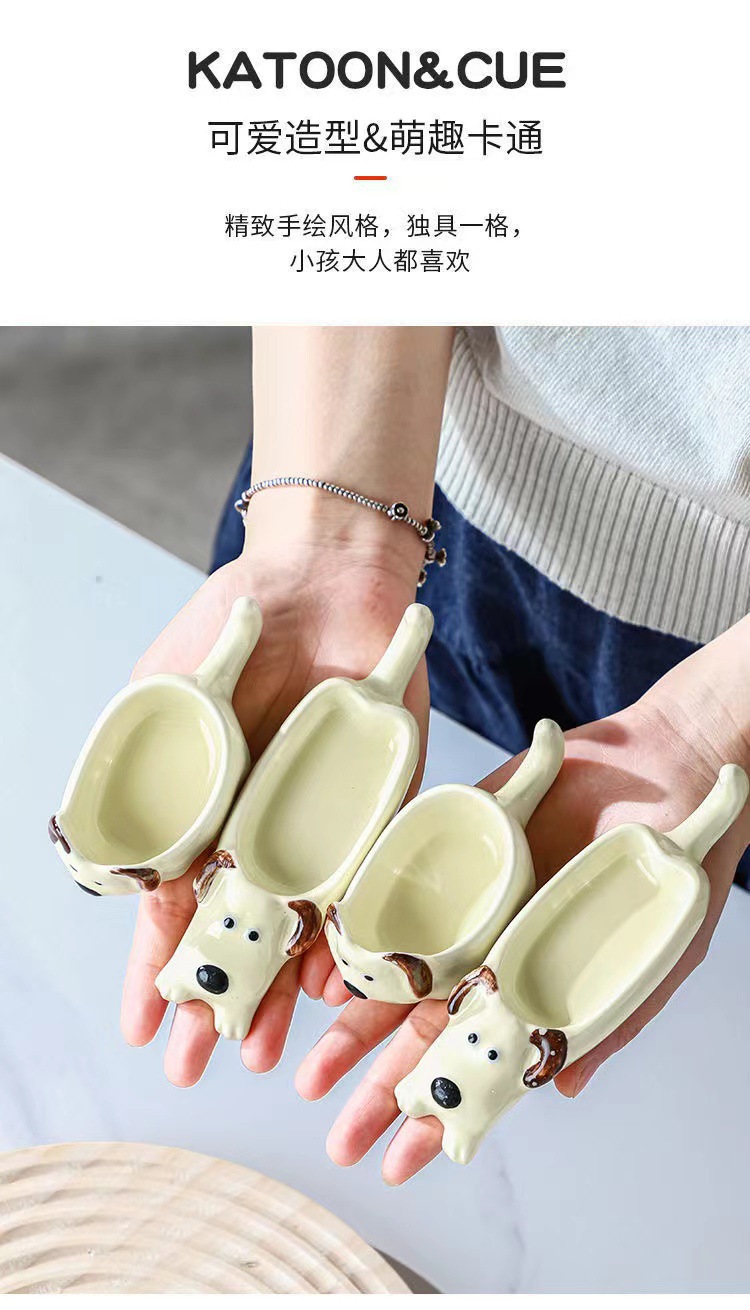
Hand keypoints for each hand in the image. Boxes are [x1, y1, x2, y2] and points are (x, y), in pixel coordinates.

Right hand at [120, 492, 428, 1084]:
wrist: (324, 575)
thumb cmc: (231, 626)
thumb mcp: (165, 695)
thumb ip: (143, 774)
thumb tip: (108, 868)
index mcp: (204, 811)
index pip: (175, 907)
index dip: (157, 969)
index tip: (143, 1029)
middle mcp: (260, 830)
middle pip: (237, 934)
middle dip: (216, 1001)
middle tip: (199, 1069)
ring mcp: (324, 826)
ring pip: (301, 929)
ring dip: (278, 991)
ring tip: (263, 1053)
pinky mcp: (386, 809)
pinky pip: (371, 887)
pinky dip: (353, 938)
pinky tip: (333, 987)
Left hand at [296, 622, 749, 1181]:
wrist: (671, 768)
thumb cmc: (675, 869)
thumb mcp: (655, 954)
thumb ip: (606, 1017)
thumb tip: (562, 1088)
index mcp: (530, 986)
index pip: (473, 1061)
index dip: (436, 1110)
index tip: (400, 1163)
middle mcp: (485, 949)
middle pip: (418, 1027)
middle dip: (377, 1086)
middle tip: (337, 1136)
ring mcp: (461, 897)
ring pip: (392, 968)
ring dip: (351, 1022)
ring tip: (310, 1075)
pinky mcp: (447, 837)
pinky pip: (388, 887)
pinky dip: (358, 932)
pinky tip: (328, 976)